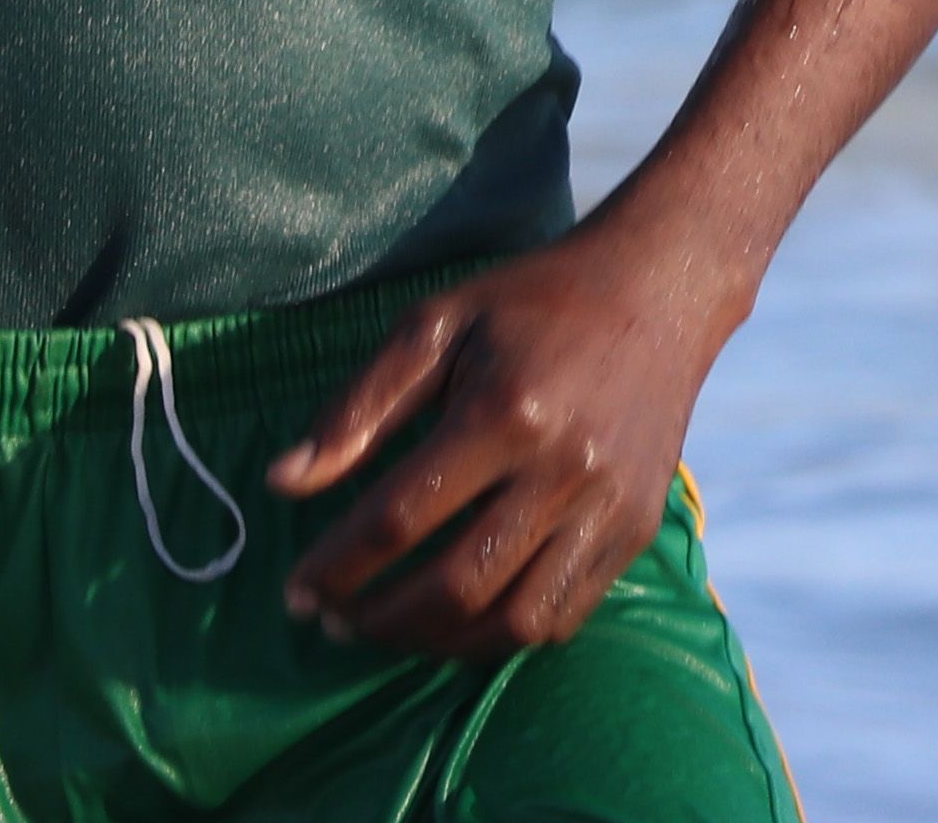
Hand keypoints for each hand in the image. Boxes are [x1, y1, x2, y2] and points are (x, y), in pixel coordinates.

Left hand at [268, 216, 745, 659]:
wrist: (656, 293)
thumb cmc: (531, 303)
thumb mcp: (435, 325)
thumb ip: (358, 407)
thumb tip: (281, 481)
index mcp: (502, 412)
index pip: (398, 517)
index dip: (337, 565)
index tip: (295, 592)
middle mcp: (561, 471)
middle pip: (456, 584)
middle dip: (380, 620)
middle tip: (334, 623)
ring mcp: (605, 509)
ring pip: (514, 621)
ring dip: (439, 644)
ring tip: (392, 632)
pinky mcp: (634, 531)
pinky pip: (564, 617)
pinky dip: (504, 637)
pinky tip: (463, 621)